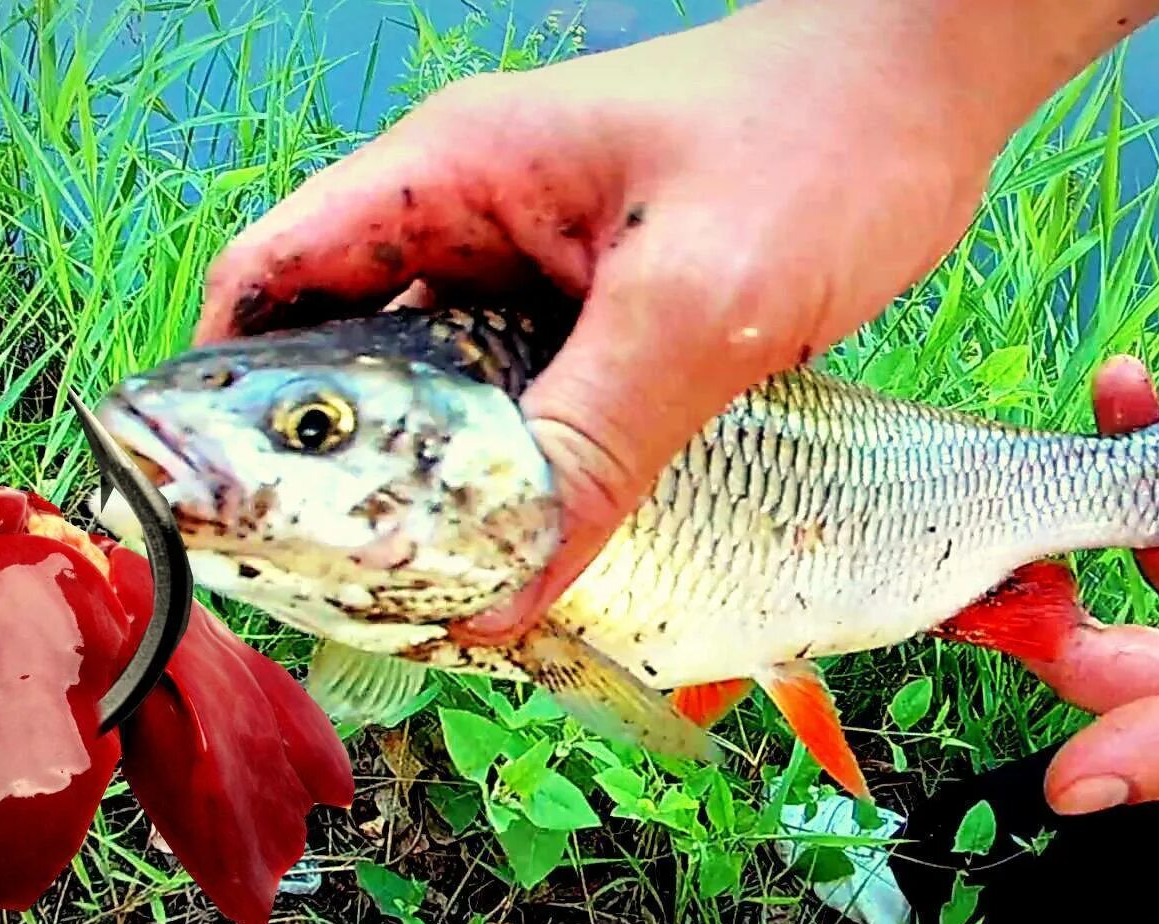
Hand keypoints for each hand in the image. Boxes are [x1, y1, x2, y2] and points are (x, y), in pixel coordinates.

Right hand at [189, 0, 1158, 643]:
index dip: (231, 399)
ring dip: (447, 484)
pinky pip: (530, 402)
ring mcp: (534, 265)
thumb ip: (593, 444)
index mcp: (446, 179)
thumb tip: (501, 592)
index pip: (269, 280)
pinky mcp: (600, 308)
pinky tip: (545, 545)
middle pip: (346, 357)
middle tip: (365, 588)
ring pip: (444, 392)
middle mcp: (469, 222)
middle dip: (352, 472)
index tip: (248, 516)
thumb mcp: (695, 304)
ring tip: (448, 589)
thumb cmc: (817, 145)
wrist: (927, 96)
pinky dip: (526, 472)